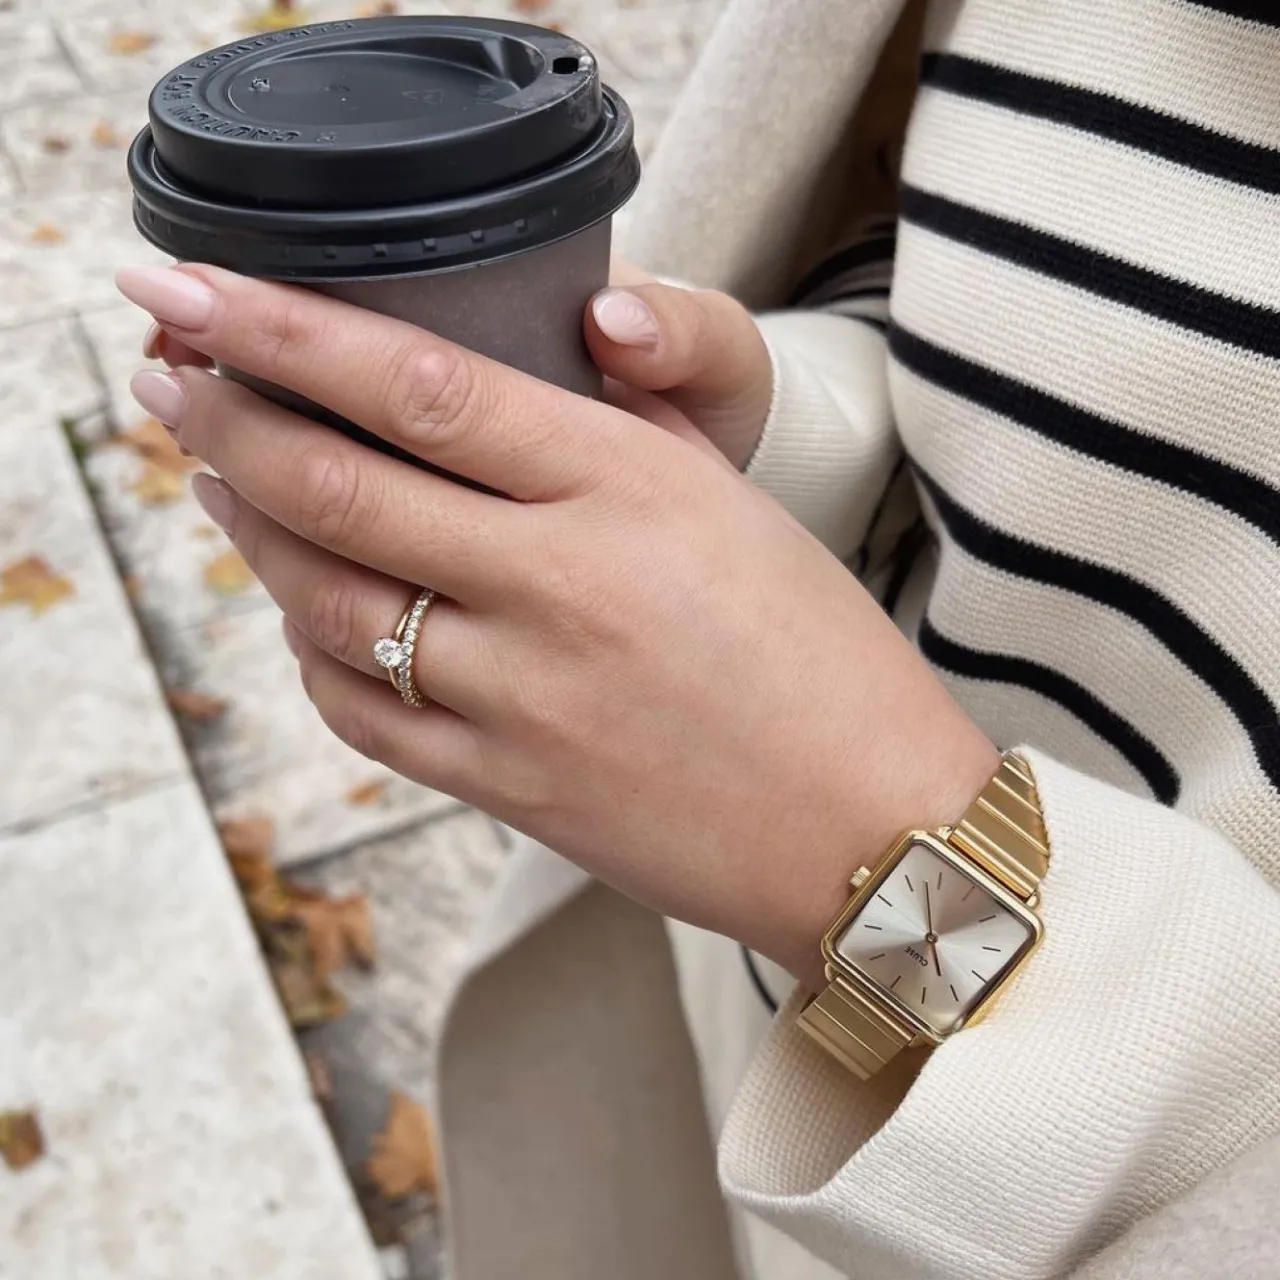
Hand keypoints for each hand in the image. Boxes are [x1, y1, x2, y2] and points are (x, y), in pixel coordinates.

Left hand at [118, 263, 996, 989]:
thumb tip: (543, 350)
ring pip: (331, 604)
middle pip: (340, 488)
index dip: (284, 332)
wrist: (867, 829)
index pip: (418, 384)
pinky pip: (366, 714)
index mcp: (627, 491)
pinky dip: (312, 656)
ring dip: (256, 535)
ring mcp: (526, 699)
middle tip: (169, 378)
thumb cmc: (820, 660)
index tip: (197, 293)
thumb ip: (626, 425)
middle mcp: (561, 586)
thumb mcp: (732, 504)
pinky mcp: (510, 789)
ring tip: (222, 485)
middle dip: (227, 422)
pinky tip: (302, 616)